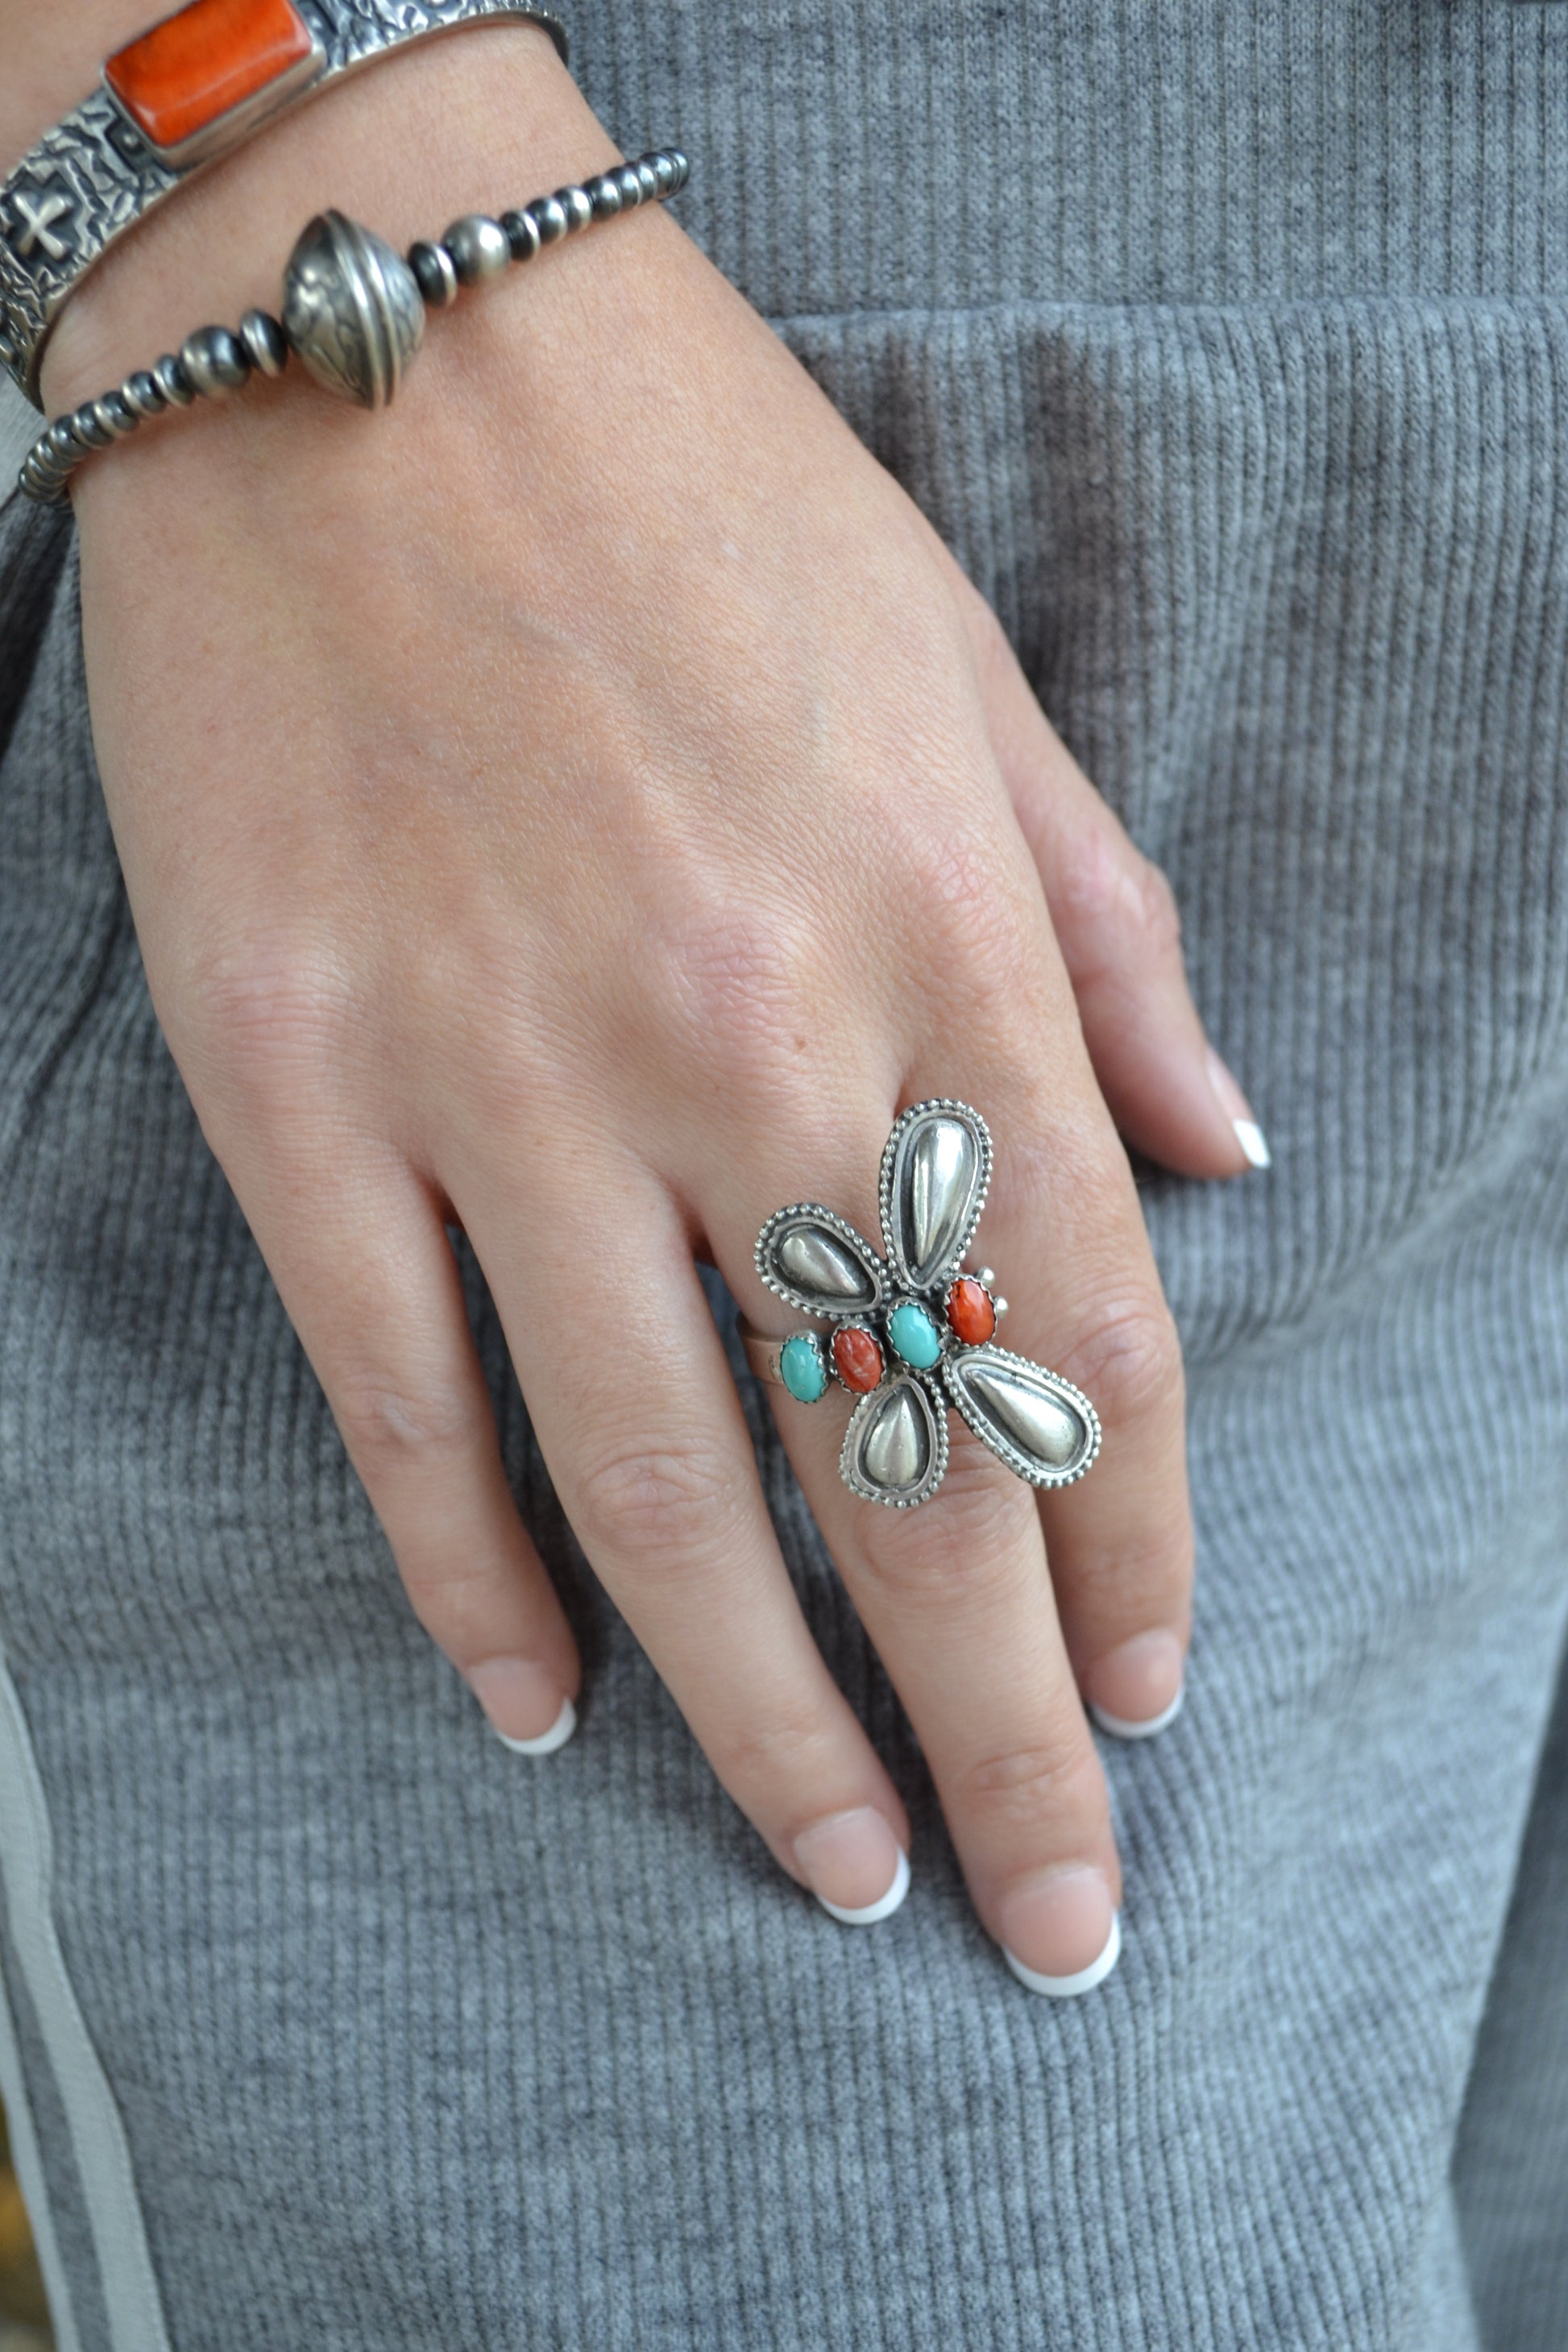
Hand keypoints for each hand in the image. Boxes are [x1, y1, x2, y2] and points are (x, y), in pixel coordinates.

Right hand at [47, 28, 1262, 1987]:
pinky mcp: (297, 1082)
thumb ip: (1102, 929)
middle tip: (1045, 1913)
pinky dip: (475, 1584)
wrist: (364, 328)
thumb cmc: (694, 485)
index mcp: (933, 927)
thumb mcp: (963, 668)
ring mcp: (500, 1074)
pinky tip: (543, 1714)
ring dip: (762, 1717)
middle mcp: (740, 1033)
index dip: (1135, 1546)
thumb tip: (1230, 1145)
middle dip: (999, 1725)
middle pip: (903, 1462)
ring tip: (835, 1871)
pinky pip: (401, 1401)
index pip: (1086, 1322)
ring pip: (661, 1487)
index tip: (1153, 1698)